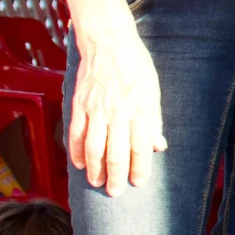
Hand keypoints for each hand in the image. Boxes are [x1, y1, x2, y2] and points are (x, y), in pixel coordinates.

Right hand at [67, 12, 165, 194]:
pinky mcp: (79, 105)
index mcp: (139, 110)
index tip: (138, 182)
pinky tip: (78, 164)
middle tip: (115, 192)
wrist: (109, 42)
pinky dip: (76, 151)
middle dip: (116, 177)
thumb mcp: (153, 91)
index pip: (140, 147)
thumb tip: (158, 146)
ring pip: (94, 148)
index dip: (139, 168)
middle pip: (116, 152)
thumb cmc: (135, 66)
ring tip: (96, 183)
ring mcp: (96, 109)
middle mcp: (118, 113)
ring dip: (94, 169)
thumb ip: (154, 121)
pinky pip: (76, 134)